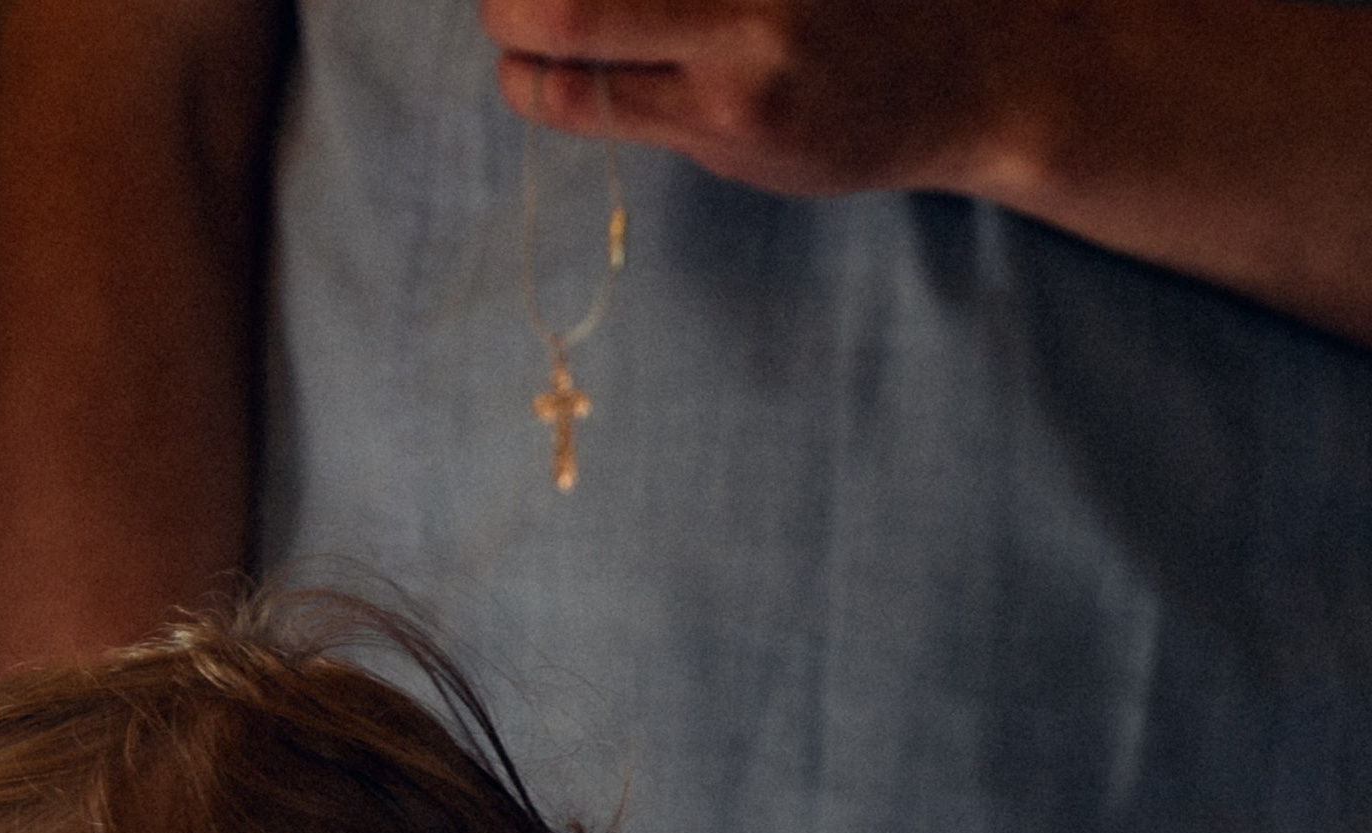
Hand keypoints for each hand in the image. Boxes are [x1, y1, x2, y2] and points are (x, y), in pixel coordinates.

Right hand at [482, 0, 1013, 200]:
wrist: (987, 60)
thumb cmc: (856, 124)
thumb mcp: (747, 152)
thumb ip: (655, 103)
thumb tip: (551, 59)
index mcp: (725, 108)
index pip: (563, 85)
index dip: (519, 69)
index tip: (520, 63)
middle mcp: (744, 25)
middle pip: (563, 3)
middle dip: (512, 6)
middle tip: (516, 11)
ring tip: (569, 7)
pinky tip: (671, 10)